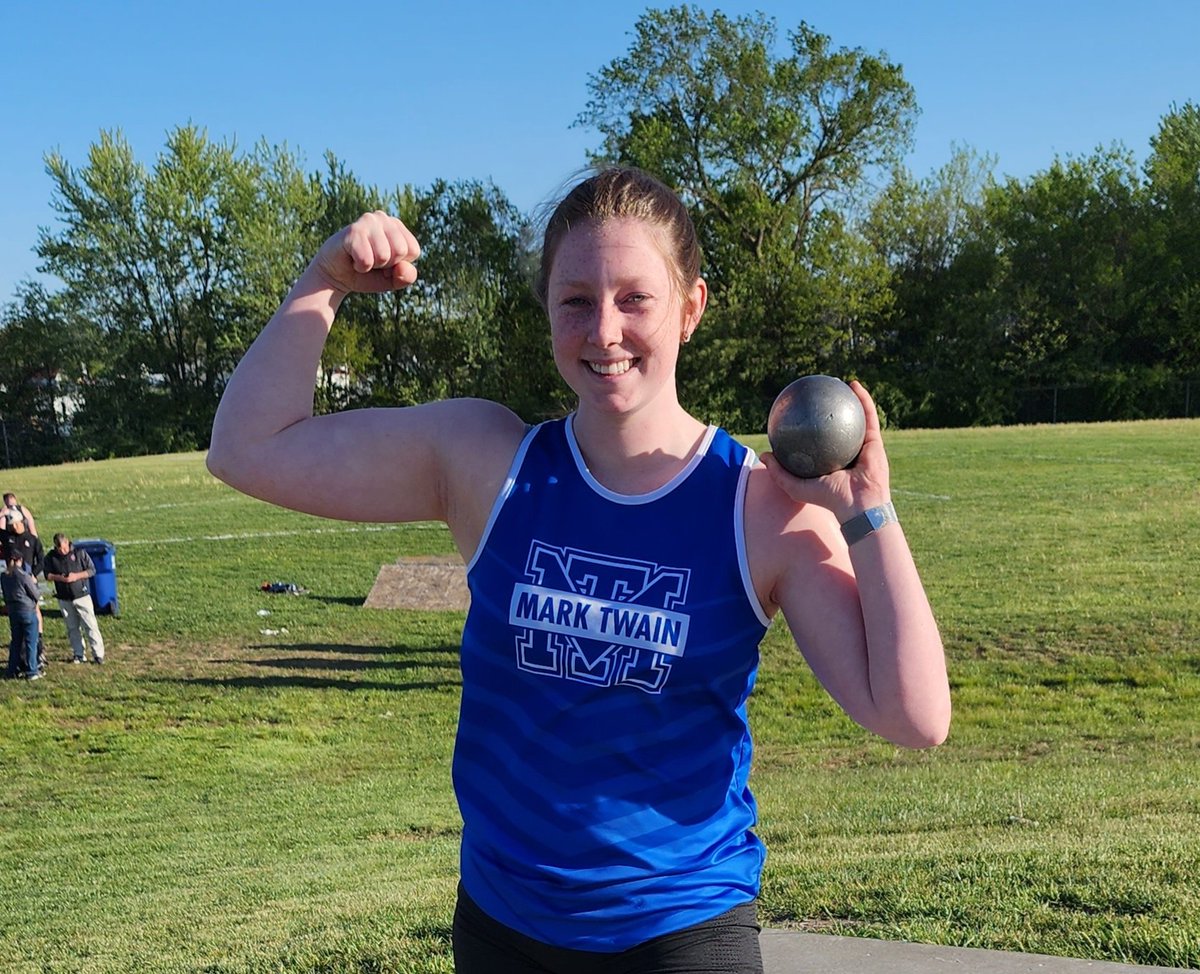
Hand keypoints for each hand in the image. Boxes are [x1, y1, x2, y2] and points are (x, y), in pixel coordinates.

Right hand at [310, 211, 421, 294]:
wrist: (336, 276)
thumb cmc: (368, 274)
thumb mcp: (393, 280)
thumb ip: (407, 276)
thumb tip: (403, 266)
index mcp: (397, 226)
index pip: (413, 251)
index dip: (398, 264)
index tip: (384, 263)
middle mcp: (383, 218)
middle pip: (400, 251)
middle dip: (386, 265)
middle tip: (371, 260)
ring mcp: (368, 221)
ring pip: (384, 256)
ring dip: (372, 265)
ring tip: (362, 258)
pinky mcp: (353, 231)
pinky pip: (367, 260)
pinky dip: (361, 267)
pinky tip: (352, 258)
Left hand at [762, 380, 891, 522]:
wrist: (858, 505)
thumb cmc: (829, 498)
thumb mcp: (796, 487)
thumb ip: (779, 472)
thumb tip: (763, 455)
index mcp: (830, 462)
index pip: (818, 441)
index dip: (810, 426)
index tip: (800, 412)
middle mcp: (846, 453)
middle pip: (836, 427)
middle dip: (830, 409)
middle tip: (818, 395)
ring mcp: (861, 446)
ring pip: (855, 417)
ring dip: (849, 399)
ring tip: (837, 383)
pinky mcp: (874, 440)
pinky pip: (868, 415)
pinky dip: (863, 399)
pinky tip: (853, 385)